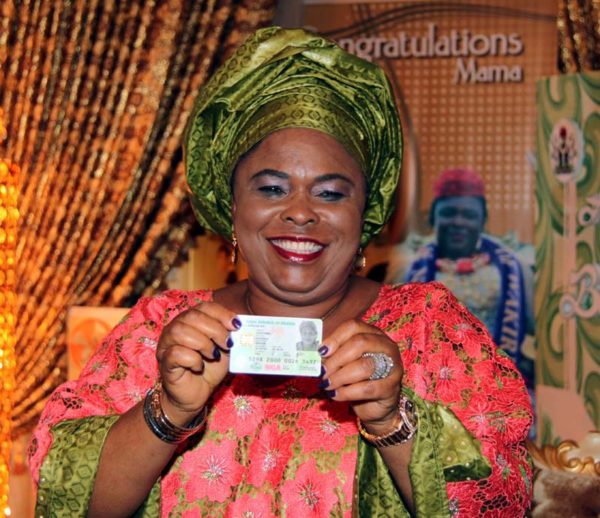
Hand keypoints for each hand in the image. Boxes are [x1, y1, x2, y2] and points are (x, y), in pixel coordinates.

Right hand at [155, 302, 237, 426]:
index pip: (205, 307)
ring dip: (203, 343)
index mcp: (191, 320)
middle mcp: (176, 327)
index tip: (237, 326)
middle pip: (193, 316)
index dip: (222, 314)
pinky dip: (192, 359)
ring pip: (180, 331)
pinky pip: (176, 353)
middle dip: (215, 329)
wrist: (197, 393)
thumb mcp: (225, 349)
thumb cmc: (210, 368)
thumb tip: (243, 326)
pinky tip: (199, 366)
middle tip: (227, 344)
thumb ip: (231, 335)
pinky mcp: (165, 362)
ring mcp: (167, 344)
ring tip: (213, 355)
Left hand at [320, 320, 402, 433]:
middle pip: (359, 343)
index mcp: (373, 334)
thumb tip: (316, 354)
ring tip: (327, 384)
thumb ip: (333, 354)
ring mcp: (393, 366)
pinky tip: (335, 395)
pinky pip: (366, 389)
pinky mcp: (391, 387)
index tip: (321, 351)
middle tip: (323, 372)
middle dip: (336, 359)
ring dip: (340, 377)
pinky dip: (347, 392)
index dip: (335, 337)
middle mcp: (386, 346)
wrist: (374, 405)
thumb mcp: (344, 362)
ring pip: (363, 366)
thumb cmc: (357, 379)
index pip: (353, 326)